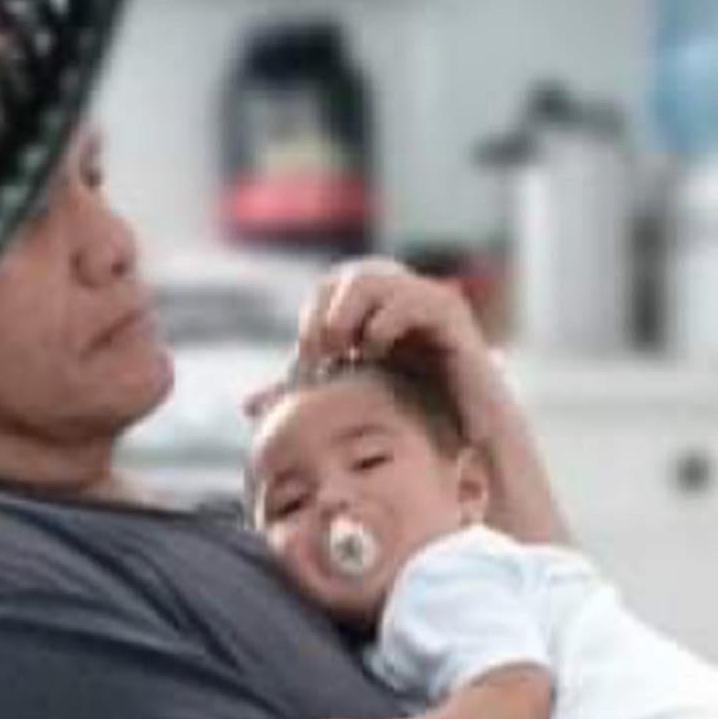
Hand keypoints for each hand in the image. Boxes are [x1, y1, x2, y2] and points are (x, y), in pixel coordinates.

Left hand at [247, 259, 506, 443]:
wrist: (469, 443)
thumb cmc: (414, 424)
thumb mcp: (349, 406)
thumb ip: (307, 399)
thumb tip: (248, 404)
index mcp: (376, 314)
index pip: (330, 289)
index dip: (311, 319)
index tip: (306, 362)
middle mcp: (401, 301)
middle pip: (349, 275)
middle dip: (326, 312)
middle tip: (320, 350)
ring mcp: (426, 303)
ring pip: (376, 277)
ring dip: (349, 311)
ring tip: (344, 348)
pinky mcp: (450, 316)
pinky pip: (411, 298)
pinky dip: (383, 321)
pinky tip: (374, 352)